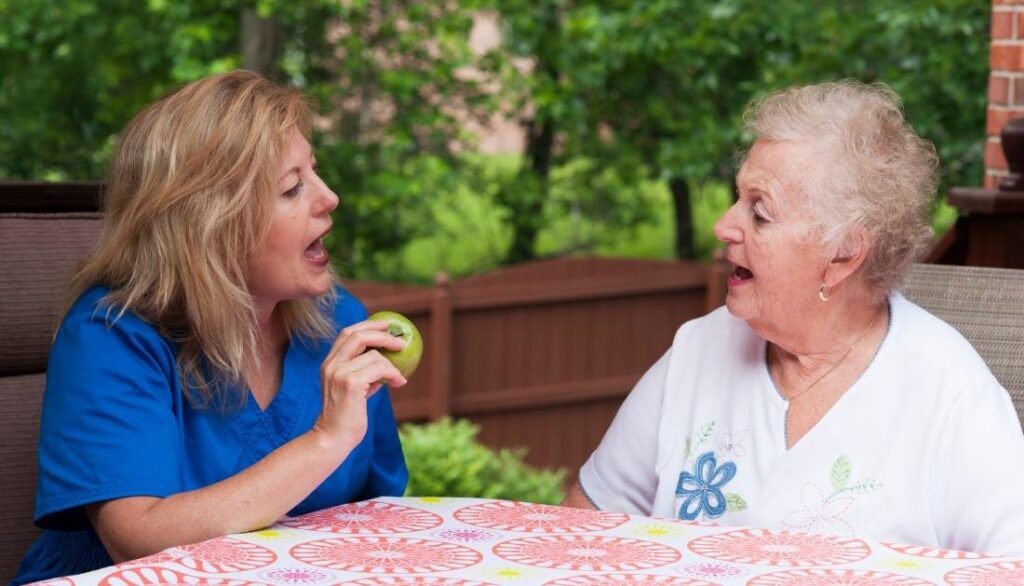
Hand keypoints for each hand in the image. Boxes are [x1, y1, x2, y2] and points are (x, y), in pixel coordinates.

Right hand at [312, 319, 407, 448]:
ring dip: (392, 365)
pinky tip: (398, 383)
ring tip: (398, 379)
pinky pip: (380, 369)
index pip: (347, 334)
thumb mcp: (353, 390)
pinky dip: (393, 374)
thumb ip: (364, 374)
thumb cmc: (346, 417)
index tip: (386, 325)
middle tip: (400, 341)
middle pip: (358, 335)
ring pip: (374, 355)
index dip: (367, 325)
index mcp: (329, 364)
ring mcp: (339, 373)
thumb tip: (386, 363)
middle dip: (382, 334)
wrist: (333, 438)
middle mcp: (331, 365)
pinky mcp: (350, 383)